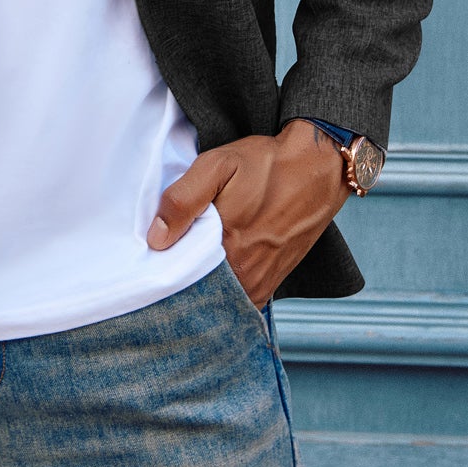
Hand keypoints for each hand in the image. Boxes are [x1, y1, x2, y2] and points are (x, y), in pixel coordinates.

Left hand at [146, 119, 350, 305]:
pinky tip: (212, 273)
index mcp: (225, 246)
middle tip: (166, 262)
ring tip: (189, 264)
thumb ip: (184, 200)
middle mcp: (244, 273)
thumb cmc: (266, 165)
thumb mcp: (218, 165)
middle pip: (195, 291)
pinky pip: (238, 301)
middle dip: (178, 282)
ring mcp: (259, 282)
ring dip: (200, 288)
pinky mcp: (270, 283)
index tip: (150, 258)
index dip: (160, 268)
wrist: (317, 170)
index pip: (177, 276)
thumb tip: (156, 239)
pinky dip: (223, 294)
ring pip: (217, 299)